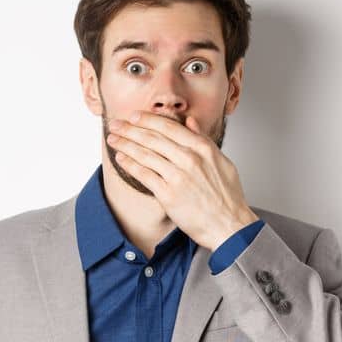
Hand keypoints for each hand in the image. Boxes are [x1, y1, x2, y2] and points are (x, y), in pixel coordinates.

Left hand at [107, 111, 259, 250]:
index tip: (134, 116)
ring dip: (125, 144)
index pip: (169, 127)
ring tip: (113, 139)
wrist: (229, 225)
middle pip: (153, 138)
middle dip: (130, 129)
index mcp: (203, 149)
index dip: (148, 120)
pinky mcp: (168, 194)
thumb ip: (203, 139)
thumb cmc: (227, 197)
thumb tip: (190, 121)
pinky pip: (144, 175)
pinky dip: (130, 164)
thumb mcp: (222, 161)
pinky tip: (121, 158)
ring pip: (145, 154)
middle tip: (115, 124)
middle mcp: (189, 159)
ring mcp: (178, 177)